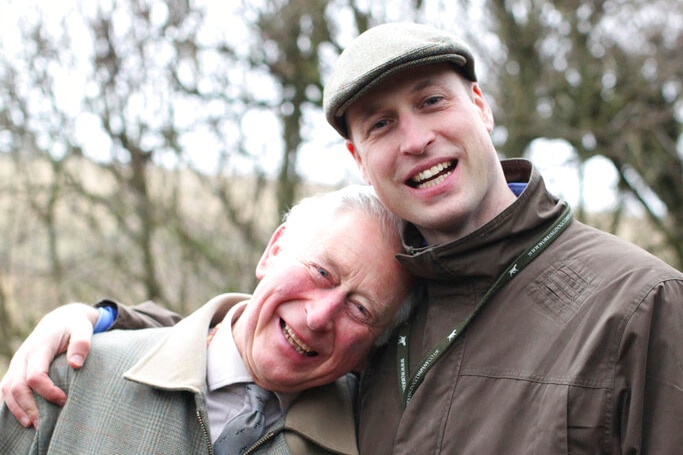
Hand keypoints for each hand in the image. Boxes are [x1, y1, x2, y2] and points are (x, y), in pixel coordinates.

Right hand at [0, 303, 98, 427]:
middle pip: (17, 387)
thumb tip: (76, 364)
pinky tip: (21, 417)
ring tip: (32, 425)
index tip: (63, 400)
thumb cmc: (74, 326)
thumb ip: (81, 343)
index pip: (35, 375)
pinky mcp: (16, 369)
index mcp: (39, 347)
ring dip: (17, 409)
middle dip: (28, 407)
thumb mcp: (83, 328)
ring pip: (7, 390)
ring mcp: (17, 363)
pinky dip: (10, 404)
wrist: (60, 320)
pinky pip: (5, 389)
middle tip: (43, 424)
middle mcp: (23, 356)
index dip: (47, 391)